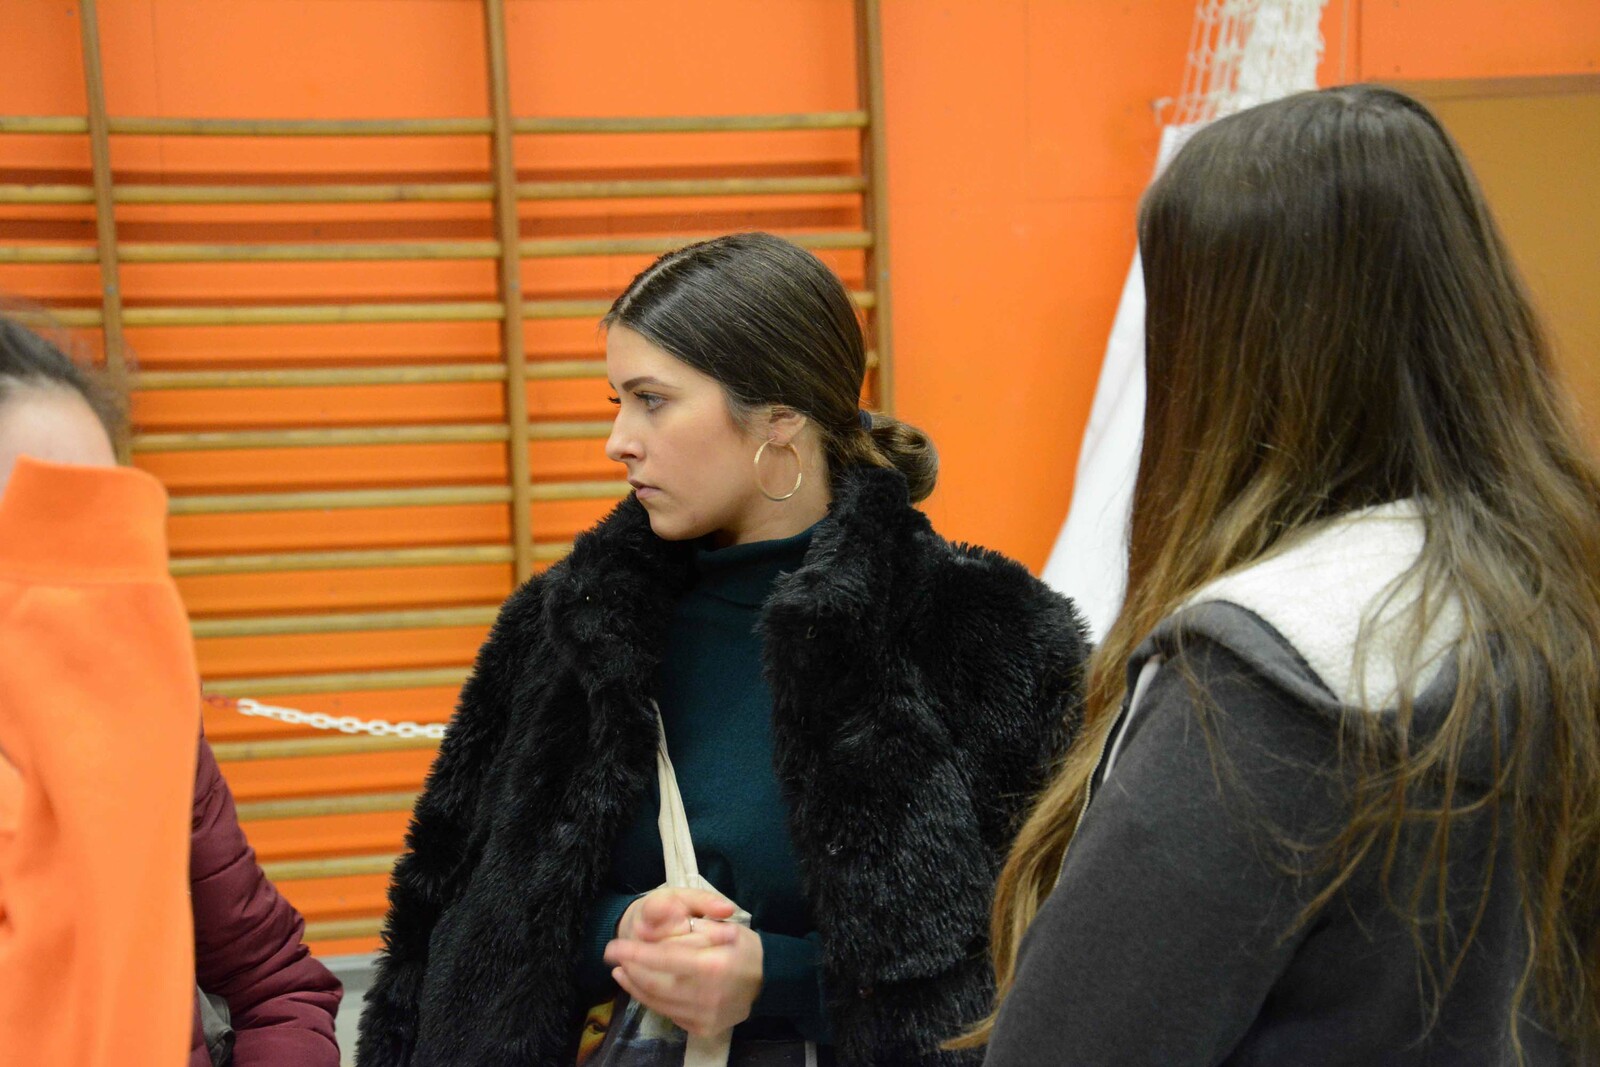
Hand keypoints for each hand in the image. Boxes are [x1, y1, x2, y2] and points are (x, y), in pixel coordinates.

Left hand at [606, 888, 761, 1035]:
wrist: (768, 981)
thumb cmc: (744, 948)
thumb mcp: (725, 927)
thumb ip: (692, 926)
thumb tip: (657, 926)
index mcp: (713, 966)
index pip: (664, 959)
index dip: (635, 953)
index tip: (613, 947)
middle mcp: (707, 996)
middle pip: (655, 984)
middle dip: (631, 970)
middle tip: (614, 958)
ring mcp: (705, 1016)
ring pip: (658, 1002)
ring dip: (635, 987)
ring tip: (622, 972)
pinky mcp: (703, 1028)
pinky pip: (669, 1014)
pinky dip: (651, 1000)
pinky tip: (642, 987)